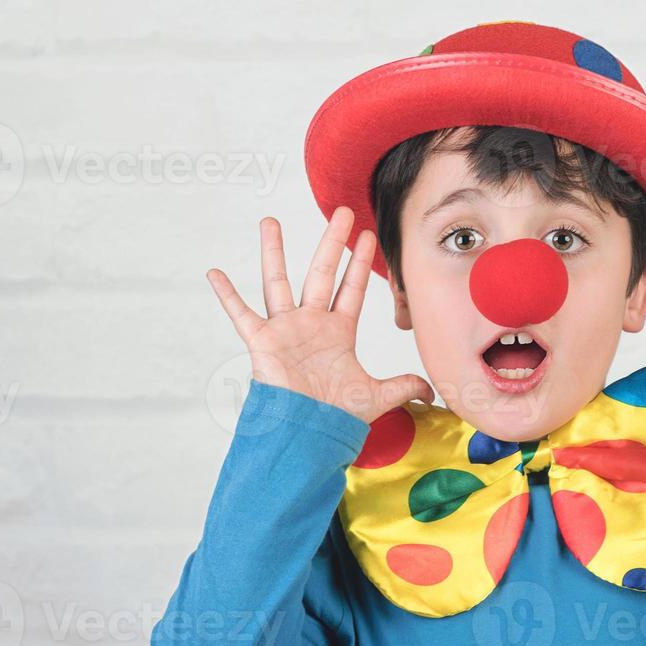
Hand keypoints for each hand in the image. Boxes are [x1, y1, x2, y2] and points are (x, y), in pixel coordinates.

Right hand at [207, 207, 434, 423]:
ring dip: (273, 252)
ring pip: (278, 282)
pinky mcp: (262, 342)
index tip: (368, 236)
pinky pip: (241, 314)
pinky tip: (214, 273)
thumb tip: (431, 389)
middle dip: (332, 242)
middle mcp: (311, 324)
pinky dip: (227, 295)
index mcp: (338, 332)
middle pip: (321, 273)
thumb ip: (403, 386)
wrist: (308, 434)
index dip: (360, 263)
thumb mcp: (378, 396)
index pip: (352, 288)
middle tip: (341, 211)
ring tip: (269, 221)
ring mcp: (285, 330)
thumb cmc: (337, 417)